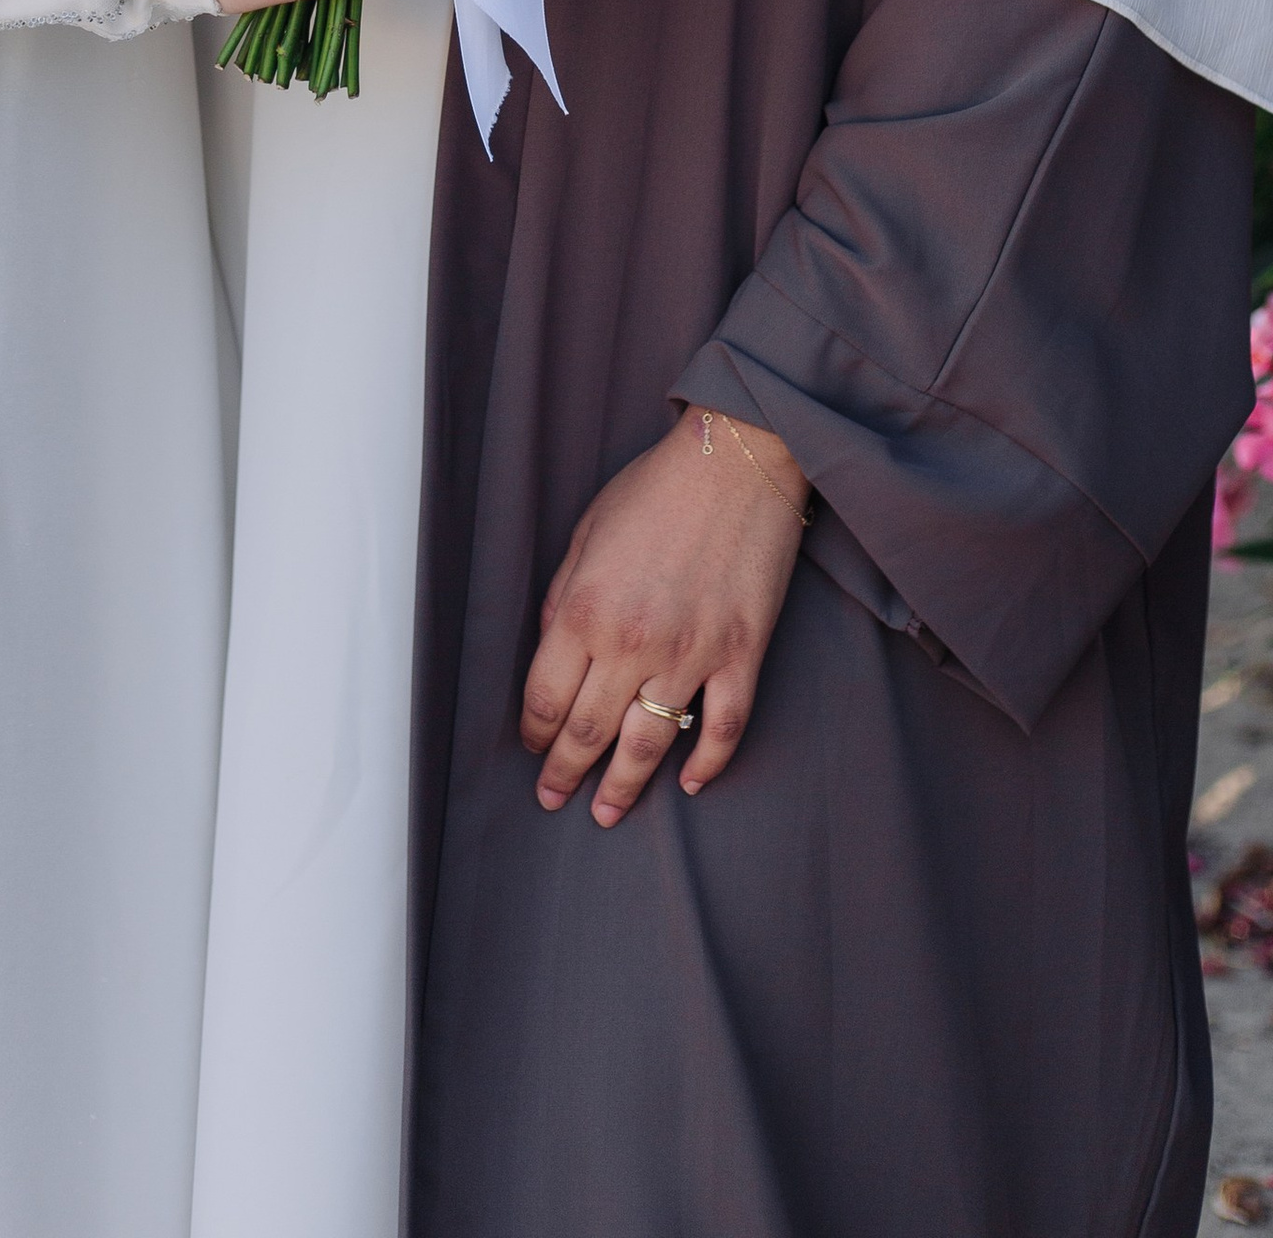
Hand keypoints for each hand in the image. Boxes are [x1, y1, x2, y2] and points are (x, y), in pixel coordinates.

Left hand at [521, 407, 807, 828]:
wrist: (737, 460)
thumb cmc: (655, 489)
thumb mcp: (587, 532)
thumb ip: (563, 597)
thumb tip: (552, 651)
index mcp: (585, 610)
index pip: (546, 697)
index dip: (535, 733)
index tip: (532, 750)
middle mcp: (632, 643)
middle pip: (589, 731)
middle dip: (565, 772)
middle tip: (553, 799)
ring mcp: (691, 654)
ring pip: (649, 745)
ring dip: (623, 787)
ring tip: (606, 814)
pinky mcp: (741, 654)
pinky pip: (722, 727)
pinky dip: (707, 763)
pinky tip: (688, 784)